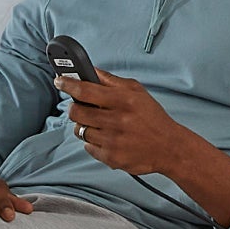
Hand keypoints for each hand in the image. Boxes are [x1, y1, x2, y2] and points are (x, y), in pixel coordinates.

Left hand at [56, 72, 186, 176]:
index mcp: (123, 100)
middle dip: (75, 108)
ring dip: (85, 126)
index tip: (59, 81)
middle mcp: (116, 120)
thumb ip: (111, 81)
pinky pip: (88, 147)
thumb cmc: (152, 118)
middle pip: (76, 112)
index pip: (85, 90)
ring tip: (100, 124)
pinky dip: (93, 142)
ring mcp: (112, 140)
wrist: (169, 147)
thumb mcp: (136, 92)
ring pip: (80, 130)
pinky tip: (107, 138)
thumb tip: (91, 71)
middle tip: (82, 108)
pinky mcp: (111, 157)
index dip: (68, 84)